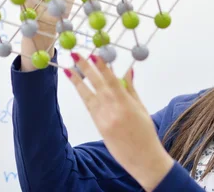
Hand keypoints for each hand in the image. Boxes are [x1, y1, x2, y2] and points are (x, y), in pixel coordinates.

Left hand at [64, 53, 173, 190]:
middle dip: (85, 68)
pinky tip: (78, 85)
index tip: (94, 54)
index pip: (112, 80)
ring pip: (88, 95)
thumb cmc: (146, 133)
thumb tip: (127, 70)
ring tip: (68, 68)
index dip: (101, 66)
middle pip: (96, 84)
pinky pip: (89, 106)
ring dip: (78, 80)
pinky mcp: (98, 126)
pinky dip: (83, 94)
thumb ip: (131, 89)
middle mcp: (112, 110)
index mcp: (126, 104)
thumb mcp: (141, 108)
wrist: (143, 159)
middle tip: (75, 55)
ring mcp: (103, 118)